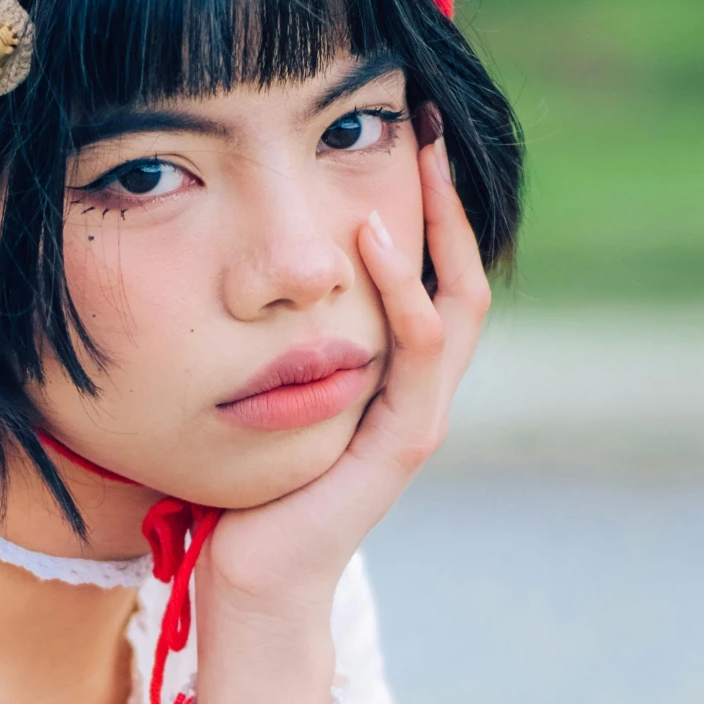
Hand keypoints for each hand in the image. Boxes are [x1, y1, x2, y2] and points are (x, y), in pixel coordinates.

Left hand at [202, 133, 490, 625]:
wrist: (254, 580)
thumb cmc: (247, 491)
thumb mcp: (268, 394)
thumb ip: (280, 343)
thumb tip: (243, 272)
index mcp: (395, 379)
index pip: (434, 274)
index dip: (430, 206)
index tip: (408, 134)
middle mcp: (420, 393)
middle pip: (461, 275)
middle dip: (449, 198)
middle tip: (429, 123)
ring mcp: (418, 418)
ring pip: (454, 303)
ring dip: (435, 227)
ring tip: (413, 159)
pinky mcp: (401, 445)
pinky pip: (419, 353)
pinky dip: (403, 293)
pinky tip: (373, 242)